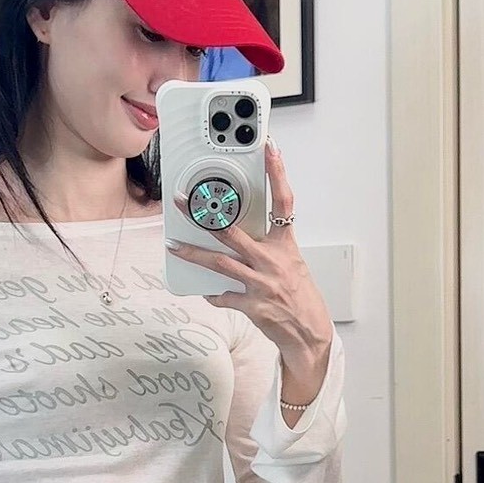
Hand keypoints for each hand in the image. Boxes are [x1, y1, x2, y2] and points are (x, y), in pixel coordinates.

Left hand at [166, 141, 333, 370]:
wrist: (309, 333)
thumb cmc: (301, 297)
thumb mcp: (291, 264)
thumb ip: (268, 248)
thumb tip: (242, 238)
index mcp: (285, 246)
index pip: (283, 201)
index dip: (277, 173)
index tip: (269, 149)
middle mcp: (272, 260)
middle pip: (232, 231)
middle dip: (203, 215)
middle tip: (183, 201)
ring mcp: (261, 283)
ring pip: (219, 262)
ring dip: (193, 253)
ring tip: (174, 246)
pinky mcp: (252, 304)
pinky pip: (224, 296)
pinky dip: (213, 294)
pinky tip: (207, 292)